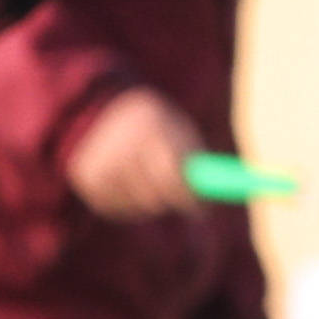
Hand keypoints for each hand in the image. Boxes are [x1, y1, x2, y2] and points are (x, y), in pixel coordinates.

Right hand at [62, 90, 210, 223]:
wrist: (106, 109)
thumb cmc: (157, 127)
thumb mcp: (180, 133)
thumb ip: (200, 164)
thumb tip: (234, 194)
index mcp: (147, 125)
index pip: (169, 175)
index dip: (186, 197)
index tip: (199, 209)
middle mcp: (118, 141)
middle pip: (151, 195)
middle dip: (171, 201)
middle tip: (181, 202)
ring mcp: (97, 159)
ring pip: (135, 205)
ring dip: (151, 203)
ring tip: (151, 182)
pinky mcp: (84, 176)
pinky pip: (114, 209)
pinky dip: (129, 205)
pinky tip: (130, 185)